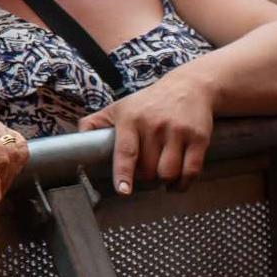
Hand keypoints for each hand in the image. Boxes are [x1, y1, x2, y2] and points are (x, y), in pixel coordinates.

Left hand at [78, 77, 215, 193]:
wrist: (189, 87)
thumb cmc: (148, 102)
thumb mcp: (119, 107)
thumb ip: (94, 124)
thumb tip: (77, 141)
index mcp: (130, 119)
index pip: (126, 151)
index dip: (124, 173)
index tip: (123, 190)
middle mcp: (154, 125)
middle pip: (147, 168)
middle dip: (144, 177)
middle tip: (144, 171)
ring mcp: (177, 131)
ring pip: (169, 172)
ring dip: (164, 181)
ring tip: (160, 175)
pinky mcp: (198, 138)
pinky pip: (192, 170)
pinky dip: (183, 183)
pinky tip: (177, 181)